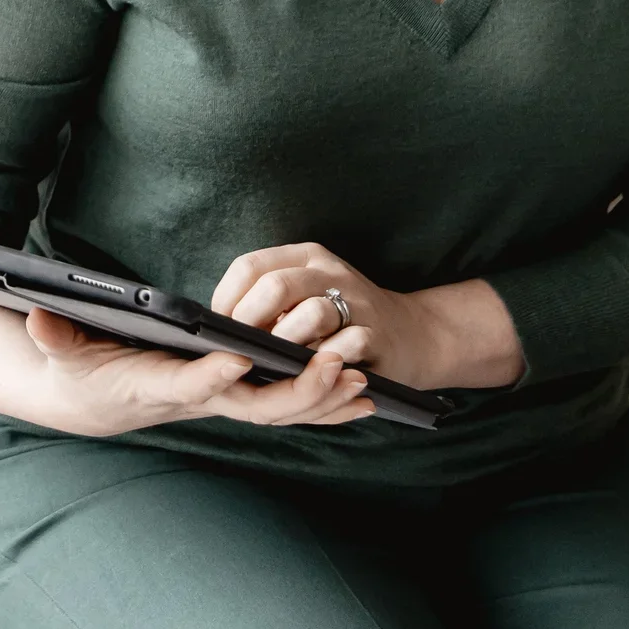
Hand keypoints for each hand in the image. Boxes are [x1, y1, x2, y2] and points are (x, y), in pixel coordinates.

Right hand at [20, 305, 375, 438]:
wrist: (97, 401)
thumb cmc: (82, 369)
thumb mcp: (61, 350)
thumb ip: (52, 336)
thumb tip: (34, 315)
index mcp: (159, 385)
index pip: (190, 383)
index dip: (214, 375)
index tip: (240, 358)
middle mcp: (200, 398)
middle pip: (255, 405)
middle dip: (297, 390)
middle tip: (336, 366)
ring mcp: (223, 402)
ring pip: (282, 410)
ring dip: (324, 398)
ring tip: (365, 379)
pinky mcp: (239, 397)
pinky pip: (291, 407)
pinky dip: (328, 405)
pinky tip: (367, 397)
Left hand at [209, 244, 525, 391]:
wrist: (412, 334)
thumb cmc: (340, 320)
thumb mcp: (304, 295)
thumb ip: (267, 301)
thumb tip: (216, 325)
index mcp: (304, 257)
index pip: (249, 266)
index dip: (227, 300)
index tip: (219, 330)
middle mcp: (329, 271)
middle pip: (276, 287)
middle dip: (251, 324)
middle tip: (244, 351)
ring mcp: (356, 301)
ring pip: (312, 314)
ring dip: (288, 346)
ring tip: (278, 363)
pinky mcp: (376, 334)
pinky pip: (345, 347)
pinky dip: (324, 363)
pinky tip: (313, 372)